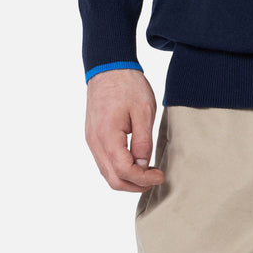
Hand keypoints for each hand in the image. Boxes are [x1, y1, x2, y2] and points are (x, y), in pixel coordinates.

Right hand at [85, 68, 165, 191]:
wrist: (108, 67)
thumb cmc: (128, 85)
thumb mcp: (144, 111)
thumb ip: (143, 141)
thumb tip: (144, 165)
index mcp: (107, 136)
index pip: (124, 171)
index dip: (143, 179)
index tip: (160, 175)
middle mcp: (95, 142)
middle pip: (112, 179)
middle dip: (135, 185)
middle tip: (155, 178)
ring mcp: (92, 140)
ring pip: (107, 172)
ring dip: (127, 178)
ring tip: (148, 172)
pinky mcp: (93, 136)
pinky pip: (104, 161)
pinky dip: (119, 169)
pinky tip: (135, 163)